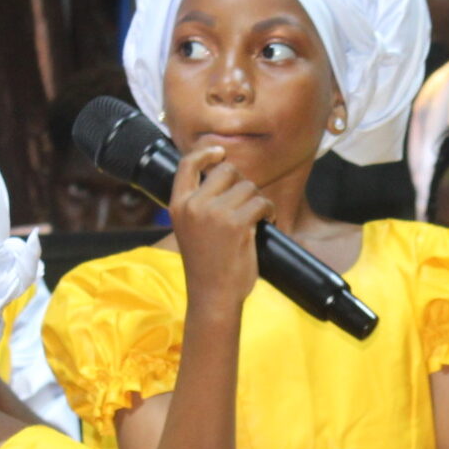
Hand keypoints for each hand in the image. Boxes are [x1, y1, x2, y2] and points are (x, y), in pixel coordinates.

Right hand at [170, 145, 269, 313]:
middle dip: (242, 183)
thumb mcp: (190, 229)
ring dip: (258, 200)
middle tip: (247, 201)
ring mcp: (215, 213)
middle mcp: (194, 205)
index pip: (187, 165)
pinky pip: (261, 202)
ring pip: (248, 187)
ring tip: (258, 217)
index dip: (206, 153)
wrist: (212, 295)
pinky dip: (269, 211)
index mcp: (178, 205)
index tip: (220, 153)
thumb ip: (200, 204)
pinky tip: (268, 222)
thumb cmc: (206, 265)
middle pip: (226, 171)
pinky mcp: (237, 224)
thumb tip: (225, 176)